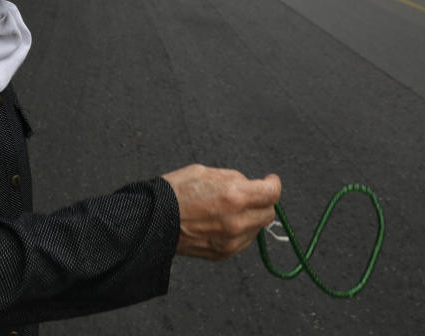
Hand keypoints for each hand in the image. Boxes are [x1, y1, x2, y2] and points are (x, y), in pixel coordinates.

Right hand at [162, 164, 280, 260]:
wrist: (151, 220)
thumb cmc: (173, 192)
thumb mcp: (204, 172)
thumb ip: (233, 178)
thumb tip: (249, 184)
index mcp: (234, 196)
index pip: (271, 193)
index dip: (273, 184)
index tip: (269, 181)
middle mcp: (238, 221)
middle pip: (269, 213)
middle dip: (262, 202)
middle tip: (249, 195)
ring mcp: (232, 240)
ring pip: (257, 228)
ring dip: (250, 218)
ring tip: (228, 210)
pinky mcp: (224, 253)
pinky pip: (243, 241)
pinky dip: (239, 231)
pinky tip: (221, 222)